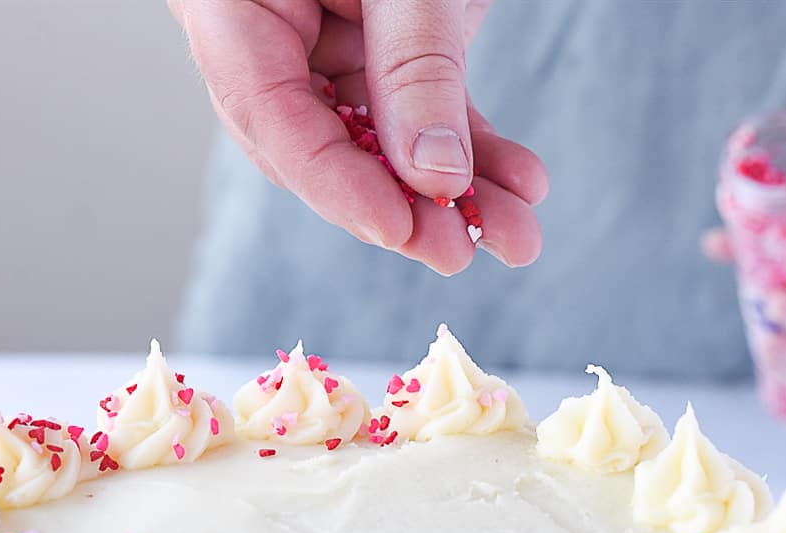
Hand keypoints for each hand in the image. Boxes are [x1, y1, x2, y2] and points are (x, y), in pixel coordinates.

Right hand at [169, 0, 547, 273]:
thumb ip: (414, 65)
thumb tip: (435, 179)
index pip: (267, 112)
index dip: (336, 183)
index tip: (404, 229)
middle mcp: (267, 27)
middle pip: (320, 142)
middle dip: (402, 203)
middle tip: (464, 251)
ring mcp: (319, 36)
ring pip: (378, 136)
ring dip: (453, 187)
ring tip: (517, 232)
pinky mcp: (373, 41)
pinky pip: (416, 105)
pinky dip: (467, 142)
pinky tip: (519, 179)